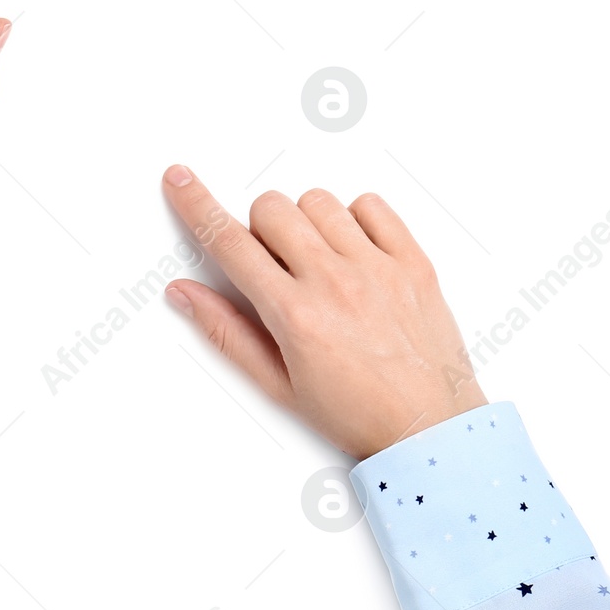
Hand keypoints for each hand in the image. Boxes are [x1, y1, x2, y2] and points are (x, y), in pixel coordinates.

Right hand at [161, 165, 486, 458]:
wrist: (430, 428)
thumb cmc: (357, 414)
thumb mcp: (278, 385)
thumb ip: (227, 333)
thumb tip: (185, 294)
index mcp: (295, 316)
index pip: (230, 244)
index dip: (197, 206)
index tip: (180, 181)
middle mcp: (335, 282)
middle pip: (271, 208)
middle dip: (260, 229)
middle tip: (276, 266)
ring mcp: (378, 267)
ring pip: (318, 201)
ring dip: (306, 223)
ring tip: (319, 263)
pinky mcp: (413, 261)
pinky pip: (371, 205)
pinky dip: (355, 219)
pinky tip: (354, 253)